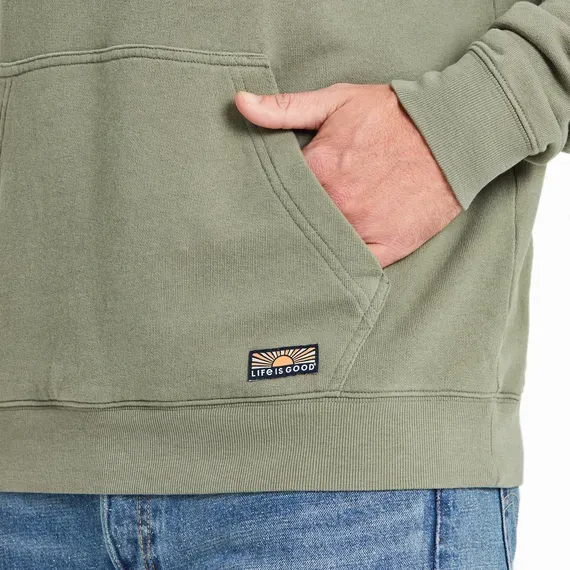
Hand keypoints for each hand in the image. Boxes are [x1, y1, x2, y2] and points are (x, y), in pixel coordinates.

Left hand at [235, 83, 461, 267]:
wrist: (453, 132)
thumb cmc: (393, 115)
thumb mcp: (337, 101)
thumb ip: (285, 108)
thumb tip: (240, 104)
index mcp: (318, 169)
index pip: (278, 194)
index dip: (273, 197)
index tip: (269, 200)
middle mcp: (338, 204)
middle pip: (299, 224)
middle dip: (292, 223)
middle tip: (283, 226)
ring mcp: (364, 229)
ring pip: (324, 247)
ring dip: (314, 246)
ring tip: (307, 244)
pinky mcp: (389, 248)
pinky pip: (356, 267)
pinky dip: (344, 266)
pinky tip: (333, 262)